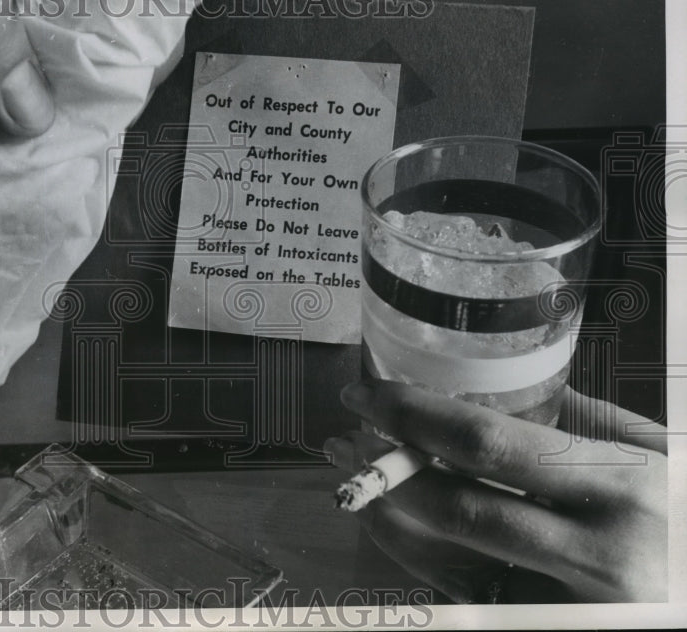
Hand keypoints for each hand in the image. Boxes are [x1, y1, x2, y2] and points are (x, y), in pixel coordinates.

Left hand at [0, 0, 142, 134]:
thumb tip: (37, 110)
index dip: (142, 6)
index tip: (136, 74)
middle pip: (101, 4)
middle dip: (103, 62)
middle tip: (99, 118)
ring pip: (66, 44)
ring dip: (66, 91)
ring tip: (70, 135)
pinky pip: (30, 70)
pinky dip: (32, 102)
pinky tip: (31, 134)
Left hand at [324, 381, 666, 602]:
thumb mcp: (660, 453)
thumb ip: (581, 420)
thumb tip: (490, 391)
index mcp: (621, 486)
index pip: (488, 443)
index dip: (413, 415)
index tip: (364, 393)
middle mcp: (597, 555)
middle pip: (458, 508)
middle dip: (387, 470)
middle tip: (345, 440)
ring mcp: (572, 607)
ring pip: (449, 563)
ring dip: (389, 516)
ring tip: (360, 481)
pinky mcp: (550, 628)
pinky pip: (466, 595)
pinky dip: (421, 559)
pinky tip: (397, 527)